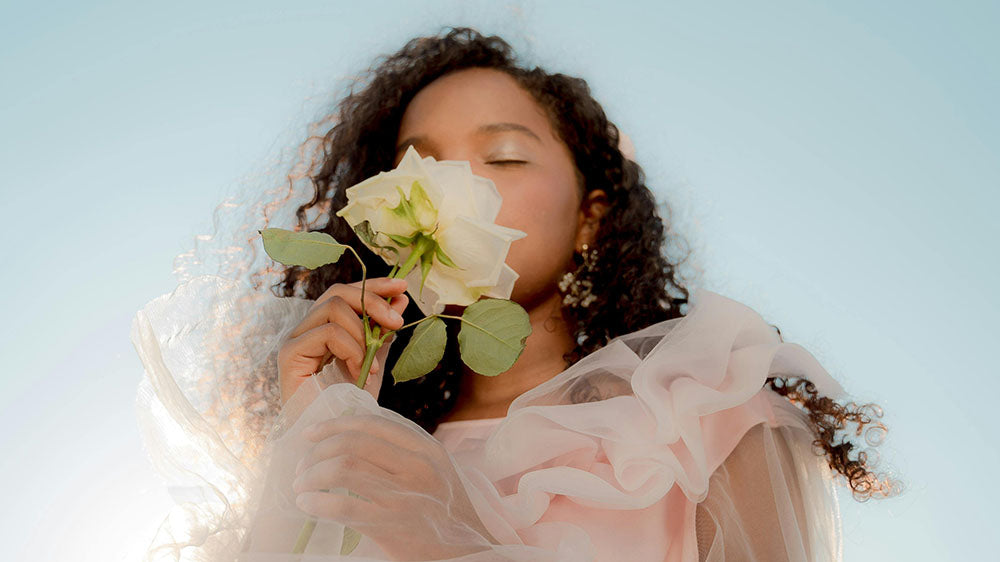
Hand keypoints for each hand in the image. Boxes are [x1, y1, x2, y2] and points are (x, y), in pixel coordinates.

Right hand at [278, 277, 408, 403]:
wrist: (336, 439)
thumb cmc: (352, 405)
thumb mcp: (375, 360)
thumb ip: (383, 332)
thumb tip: (400, 299)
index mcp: (324, 328)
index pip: (346, 293)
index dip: (374, 286)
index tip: (402, 287)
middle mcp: (306, 330)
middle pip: (337, 292)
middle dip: (372, 301)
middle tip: (397, 321)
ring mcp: (294, 340)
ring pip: (333, 308)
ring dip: (362, 334)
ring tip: (372, 366)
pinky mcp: (289, 354)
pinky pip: (327, 332)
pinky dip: (350, 349)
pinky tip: (359, 372)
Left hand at [292, 414, 498, 560]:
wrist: (469, 553)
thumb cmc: (446, 512)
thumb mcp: (436, 470)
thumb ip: (404, 451)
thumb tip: (352, 434)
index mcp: (426, 449)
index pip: (372, 424)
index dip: (335, 424)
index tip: (311, 433)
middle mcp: (417, 467)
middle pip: (352, 443)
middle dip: (317, 452)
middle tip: (303, 466)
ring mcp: (404, 496)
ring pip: (343, 469)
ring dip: (312, 475)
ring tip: (302, 486)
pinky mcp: (392, 525)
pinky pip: (343, 506)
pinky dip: (317, 502)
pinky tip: (307, 504)